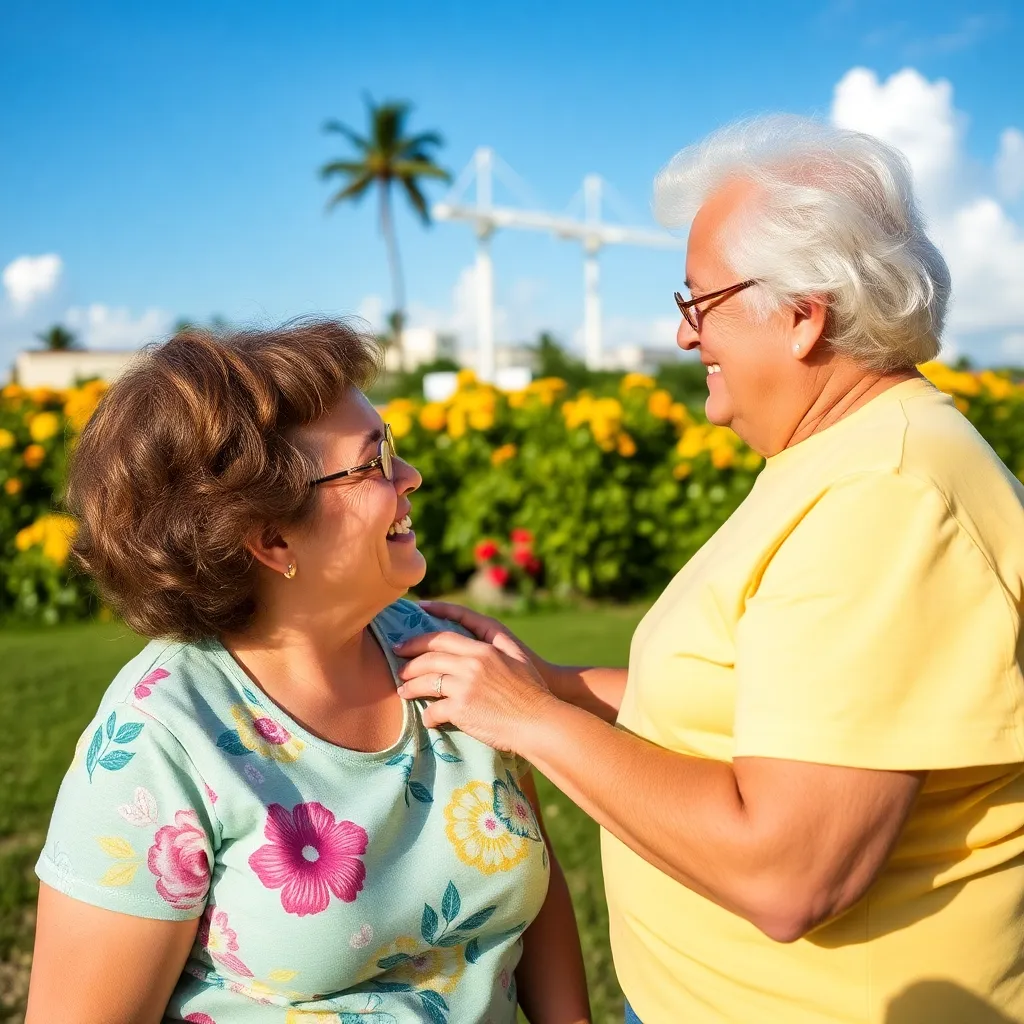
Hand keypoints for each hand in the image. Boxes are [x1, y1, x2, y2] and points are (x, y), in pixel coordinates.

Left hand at [394, 628, 556, 752]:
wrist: (538, 720)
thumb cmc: (532, 691)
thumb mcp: (516, 657)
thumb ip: (495, 645)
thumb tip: (476, 645)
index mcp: (484, 649)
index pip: (443, 638)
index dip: (419, 640)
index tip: (404, 643)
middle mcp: (472, 664)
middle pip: (430, 658)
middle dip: (409, 662)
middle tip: (399, 668)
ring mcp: (465, 686)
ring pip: (427, 682)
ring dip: (410, 687)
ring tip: (403, 692)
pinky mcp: (462, 710)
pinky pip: (434, 711)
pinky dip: (428, 716)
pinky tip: (428, 719)